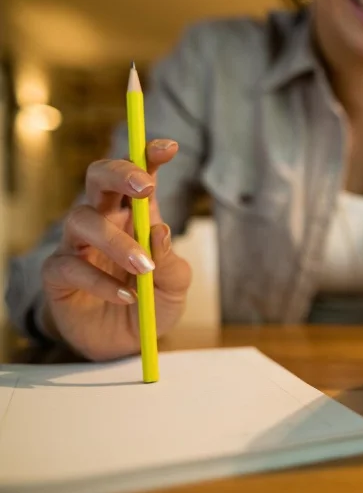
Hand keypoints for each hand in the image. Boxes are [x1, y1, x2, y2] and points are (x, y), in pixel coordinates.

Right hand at [40, 139, 191, 360]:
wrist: (125, 344)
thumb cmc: (152, 304)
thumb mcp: (174, 287)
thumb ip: (172, 263)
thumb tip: (159, 232)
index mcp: (136, 216)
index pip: (139, 177)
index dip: (149, 157)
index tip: (169, 148)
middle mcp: (104, 221)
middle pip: (98, 178)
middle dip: (119, 172)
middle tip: (145, 187)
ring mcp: (78, 245)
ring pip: (83, 220)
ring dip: (116, 241)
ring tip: (144, 269)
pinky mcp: (58, 274)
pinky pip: (70, 266)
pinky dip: (100, 281)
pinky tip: (127, 296)